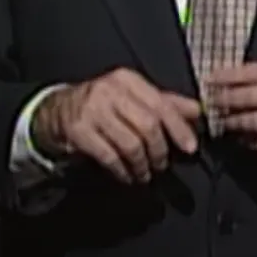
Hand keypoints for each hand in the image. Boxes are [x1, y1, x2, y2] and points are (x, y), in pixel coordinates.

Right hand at [31, 68, 200, 183]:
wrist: (57, 111)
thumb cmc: (104, 105)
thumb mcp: (134, 98)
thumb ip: (166, 104)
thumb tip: (199, 111)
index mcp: (127, 80)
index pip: (161, 104)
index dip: (178, 128)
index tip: (190, 148)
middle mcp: (110, 91)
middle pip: (148, 125)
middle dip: (160, 150)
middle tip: (162, 165)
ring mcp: (92, 110)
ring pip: (130, 143)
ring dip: (142, 164)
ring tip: (145, 173)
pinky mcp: (78, 131)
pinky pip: (109, 156)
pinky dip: (123, 170)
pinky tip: (127, 176)